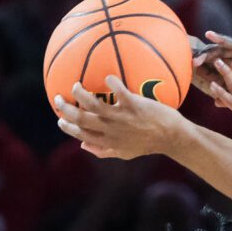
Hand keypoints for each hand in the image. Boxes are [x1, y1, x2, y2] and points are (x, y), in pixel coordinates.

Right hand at [54, 77, 185, 159]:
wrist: (173, 138)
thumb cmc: (149, 144)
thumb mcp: (126, 153)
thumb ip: (104, 150)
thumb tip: (83, 146)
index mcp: (108, 141)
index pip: (81, 135)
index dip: (67, 127)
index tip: (60, 119)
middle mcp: (112, 130)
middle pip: (80, 118)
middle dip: (65, 108)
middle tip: (58, 98)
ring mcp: (122, 117)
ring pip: (92, 104)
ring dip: (79, 93)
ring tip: (76, 85)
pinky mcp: (134, 105)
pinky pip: (118, 90)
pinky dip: (111, 82)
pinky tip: (108, 77)